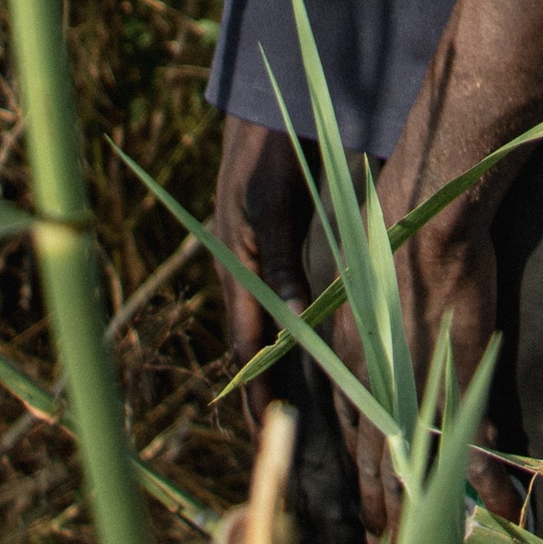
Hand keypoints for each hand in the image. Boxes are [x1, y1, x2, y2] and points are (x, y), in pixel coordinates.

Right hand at [214, 115, 308, 422]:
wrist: (268, 101)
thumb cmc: (267, 152)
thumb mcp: (271, 210)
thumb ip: (280, 265)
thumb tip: (292, 325)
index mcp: (235, 268)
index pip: (247, 347)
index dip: (258, 391)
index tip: (270, 435)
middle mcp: (241, 272)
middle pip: (254, 347)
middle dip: (266, 393)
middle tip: (284, 442)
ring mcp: (253, 259)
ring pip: (266, 328)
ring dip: (278, 369)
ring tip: (300, 412)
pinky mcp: (270, 244)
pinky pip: (276, 302)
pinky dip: (287, 333)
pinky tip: (307, 348)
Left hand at [329, 200, 518, 542]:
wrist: (426, 226)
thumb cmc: (394, 241)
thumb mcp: (365, 292)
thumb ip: (369, 328)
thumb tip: (377, 335)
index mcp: (351, 366)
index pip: (354, 437)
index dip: (363, 475)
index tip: (370, 501)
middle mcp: (375, 391)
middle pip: (377, 470)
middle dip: (384, 515)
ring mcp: (415, 395)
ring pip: (418, 474)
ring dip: (426, 517)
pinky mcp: (457, 390)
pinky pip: (473, 454)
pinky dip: (490, 487)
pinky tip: (504, 512)